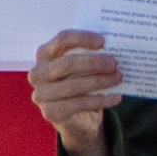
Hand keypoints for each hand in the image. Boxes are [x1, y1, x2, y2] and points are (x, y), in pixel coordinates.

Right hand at [28, 28, 125, 155]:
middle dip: (93, 63)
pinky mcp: (50, 112)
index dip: (82, 38)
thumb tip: (114, 48)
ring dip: (99, 81)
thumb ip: (91, 54)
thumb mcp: (84, 67)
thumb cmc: (81, 83)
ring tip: (118, 78)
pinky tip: (116, 97)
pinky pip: (78, 104)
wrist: (78, 117)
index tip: (103, 41)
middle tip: (114, 64)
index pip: (62, 40)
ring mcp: (41, 94)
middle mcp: (38, 73)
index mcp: (45, 54)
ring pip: (73, 85)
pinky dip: (101, 100)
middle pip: (66, 64)